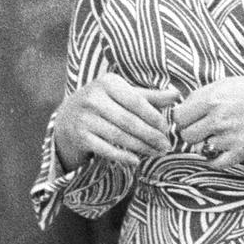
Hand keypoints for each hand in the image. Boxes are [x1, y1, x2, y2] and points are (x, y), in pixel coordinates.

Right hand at [52, 73, 177, 171]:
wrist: (66, 118)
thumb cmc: (103, 103)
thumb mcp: (122, 94)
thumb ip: (149, 96)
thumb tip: (176, 94)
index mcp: (107, 82)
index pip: (137, 102)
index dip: (154, 117)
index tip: (167, 129)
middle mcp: (93, 98)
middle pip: (129, 121)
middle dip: (151, 136)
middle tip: (166, 146)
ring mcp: (85, 118)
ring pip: (119, 136)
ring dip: (141, 147)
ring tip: (156, 153)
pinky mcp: (80, 136)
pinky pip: (105, 149)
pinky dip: (122, 157)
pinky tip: (136, 161)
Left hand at [173, 75, 243, 167]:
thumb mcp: (227, 83)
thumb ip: (202, 96)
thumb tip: (181, 109)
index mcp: (212, 98)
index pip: (179, 117)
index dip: (183, 119)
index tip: (190, 119)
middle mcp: (219, 118)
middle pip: (186, 136)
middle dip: (192, 133)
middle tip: (203, 128)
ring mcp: (230, 136)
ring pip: (200, 149)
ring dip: (207, 144)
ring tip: (220, 134)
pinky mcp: (241, 151)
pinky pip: (215, 163)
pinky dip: (215, 159)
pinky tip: (221, 149)